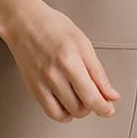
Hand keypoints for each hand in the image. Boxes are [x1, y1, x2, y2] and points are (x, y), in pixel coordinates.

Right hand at [3, 0, 118, 121]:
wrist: (25, 23)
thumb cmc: (56, 28)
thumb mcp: (84, 44)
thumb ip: (98, 72)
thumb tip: (111, 94)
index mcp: (72, 59)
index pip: (92, 94)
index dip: (104, 106)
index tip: (110, 109)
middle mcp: (56, 73)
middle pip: (81, 105)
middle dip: (94, 106)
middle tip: (99, 98)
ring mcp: (42, 82)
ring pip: (67, 112)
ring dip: (80, 110)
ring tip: (84, 98)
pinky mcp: (33, 88)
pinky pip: (50, 112)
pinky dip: (63, 113)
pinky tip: (69, 104)